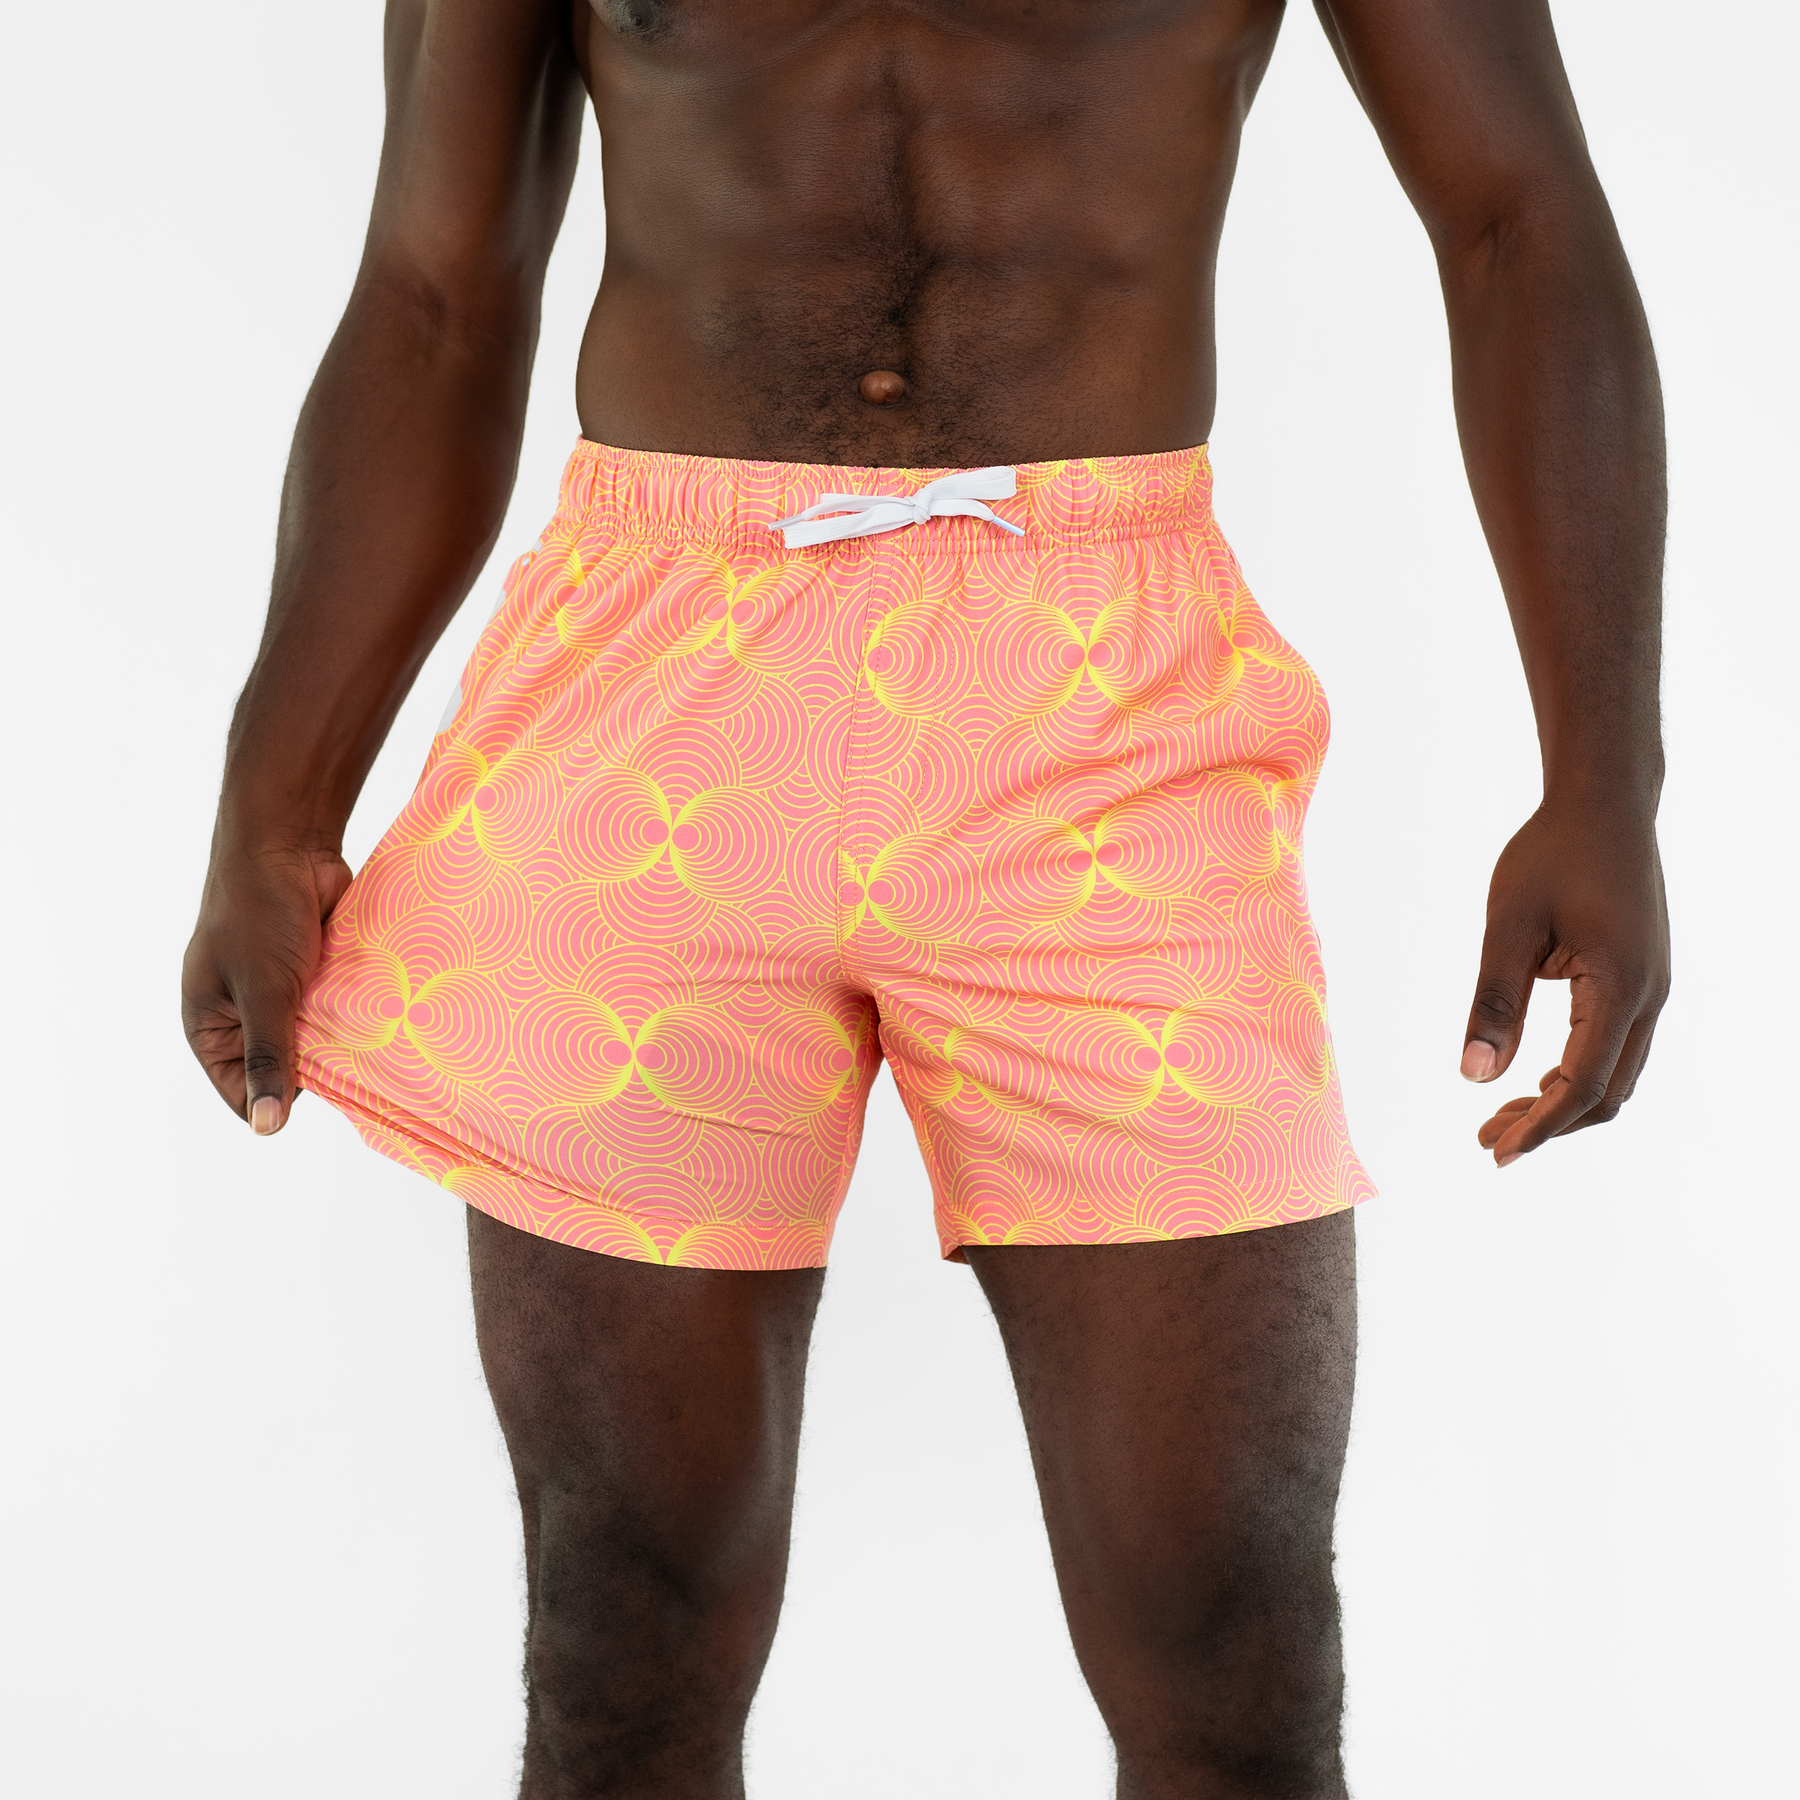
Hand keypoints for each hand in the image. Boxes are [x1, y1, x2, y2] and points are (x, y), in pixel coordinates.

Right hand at [181, 838, 353, 1133]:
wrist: (289, 845)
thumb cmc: (259, 915)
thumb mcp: (263, 992)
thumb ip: (269, 1056)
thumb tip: (267, 1127)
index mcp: (210, 1027)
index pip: (243, 1091)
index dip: (278, 1101)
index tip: (323, 1097)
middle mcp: (244, 1017)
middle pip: (284, 1069)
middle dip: (316, 1069)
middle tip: (356, 1072)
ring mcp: (282, 996)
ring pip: (317, 1041)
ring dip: (340, 1042)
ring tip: (374, 1050)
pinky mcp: (317, 976)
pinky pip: (338, 1012)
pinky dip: (356, 1016)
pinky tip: (385, 1025)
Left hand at [1460, 802, 1668, 1166]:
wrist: (1604, 803)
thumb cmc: (1551, 854)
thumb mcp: (1509, 924)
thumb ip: (1494, 1000)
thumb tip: (1473, 1076)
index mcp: (1621, 987)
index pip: (1580, 1084)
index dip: (1537, 1126)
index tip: (1494, 1152)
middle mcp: (1649, 996)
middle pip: (1606, 1094)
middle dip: (1547, 1124)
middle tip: (1487, 1140)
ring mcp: (1652, 989)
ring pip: (1615, 1075)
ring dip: (1561, 1103)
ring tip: (1500, 1115)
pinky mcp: (1642, 979)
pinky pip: (1616, 1047)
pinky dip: (1576, 1073)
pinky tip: (1532, 1076)